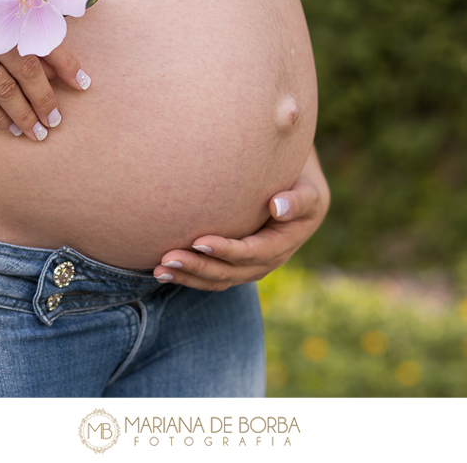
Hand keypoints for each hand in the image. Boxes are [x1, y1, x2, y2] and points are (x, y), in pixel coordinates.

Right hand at [0, 0, 90, 141]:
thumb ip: (1, 21)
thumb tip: (42, 59)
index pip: (39, 35)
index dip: (65, 62)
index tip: (82, 83)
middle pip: (27, 67)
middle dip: (46, 98)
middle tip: (58, 118)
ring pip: (5, 88)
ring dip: (25, 114)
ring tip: (38, 131)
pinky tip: (9, 128)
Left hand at [153, 146, 329, 290]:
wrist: (299, 195)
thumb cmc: (300, 186)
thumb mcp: (307, 192)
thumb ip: (298, 200)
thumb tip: (277, 206)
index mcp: (282, 245)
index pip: (251, 253)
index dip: (226, 251)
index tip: (199, 242)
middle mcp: (265, 261)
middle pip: (229, 272)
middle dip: (198, 267)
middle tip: (168, 257)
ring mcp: (248, 267)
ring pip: (216, 279)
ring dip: (188, 276)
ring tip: (159, 269)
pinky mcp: (234, 265)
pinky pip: (210, 276)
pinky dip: (188, 276)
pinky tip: (162, 270)